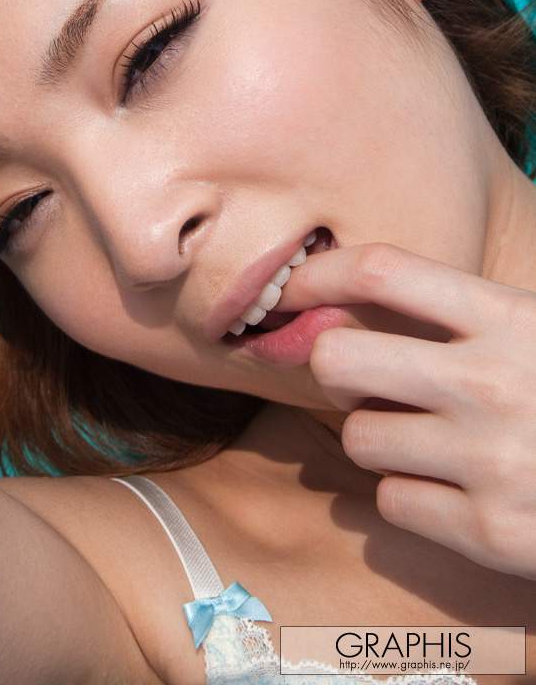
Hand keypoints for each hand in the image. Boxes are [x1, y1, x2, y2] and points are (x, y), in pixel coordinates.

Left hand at [278, 243, 535, 578]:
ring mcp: (489, 462)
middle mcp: (491, 383)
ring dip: (378, 439)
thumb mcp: (535, 329)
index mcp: (509, 318)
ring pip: (357, 438)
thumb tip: (353, 292)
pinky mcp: (490, 533)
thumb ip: (465, 311)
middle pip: (339, 359)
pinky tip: (453, 488)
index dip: (322, 273)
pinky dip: (410, 497)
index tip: (293, 287)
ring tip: (428, 438)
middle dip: (336, 369)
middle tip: (363, 380)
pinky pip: (390, 504)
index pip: (384, 270)